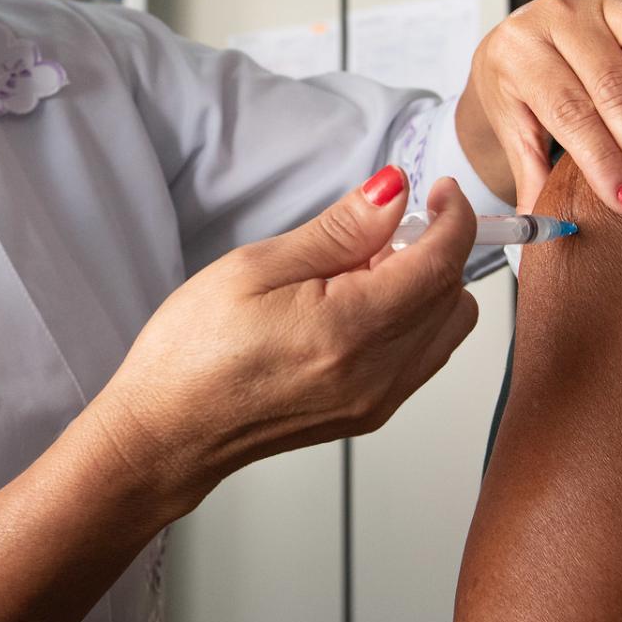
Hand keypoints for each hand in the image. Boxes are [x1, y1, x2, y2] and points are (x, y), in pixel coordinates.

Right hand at [96, 168, 479, 512]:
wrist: (168, 432)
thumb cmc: (193, 352)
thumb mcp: (255, 267)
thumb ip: (339, 230)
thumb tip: (395, 191)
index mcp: (350, 329)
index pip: (441, 263)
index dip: (451, 216)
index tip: (437, 189)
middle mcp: (378, 373)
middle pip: (453, 294)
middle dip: (433, 248)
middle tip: (377, 229)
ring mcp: (379, 401)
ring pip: (448, 327)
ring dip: (427, 286)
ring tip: (362, 271)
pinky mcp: (371, 414)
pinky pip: (425, 356)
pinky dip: (414, 319)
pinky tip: (361, 305)